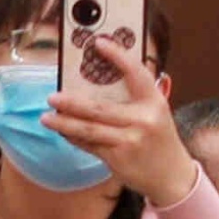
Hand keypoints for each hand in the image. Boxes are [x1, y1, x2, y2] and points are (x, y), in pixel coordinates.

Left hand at [59, 22, 197, 207]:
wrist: (172, 175)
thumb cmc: (159, 138)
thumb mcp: (156, 113)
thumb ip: (134, 99)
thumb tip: (96, 83)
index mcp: (155, 102)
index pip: (136, 73)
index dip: (118, 56)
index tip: (99, 43)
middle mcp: (143, 120)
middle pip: (100, 108)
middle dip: (72, 103)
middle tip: (52, 97)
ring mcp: (130, 141)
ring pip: (89, 130)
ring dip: (64, 123)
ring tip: (46, 118)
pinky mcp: (118, 159)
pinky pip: (89, 145)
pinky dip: (74, 138)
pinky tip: (63, 132)